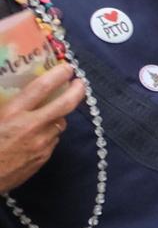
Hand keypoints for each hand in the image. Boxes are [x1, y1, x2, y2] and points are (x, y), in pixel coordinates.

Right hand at [0, 65, 84, 192]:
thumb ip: (2, 103)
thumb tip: (11, 92)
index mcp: (13, 114)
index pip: (42, 88)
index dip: (58, 75)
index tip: (67, 67)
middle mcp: (32, 127)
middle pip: (65, 105)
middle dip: (77, 91)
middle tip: (80, 82)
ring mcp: (41, 145)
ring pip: (59, 124)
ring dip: (58, 115)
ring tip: (52, 109)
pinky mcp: (43, 159)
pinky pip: (52, 140)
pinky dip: (49, 132)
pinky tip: (40, 132)